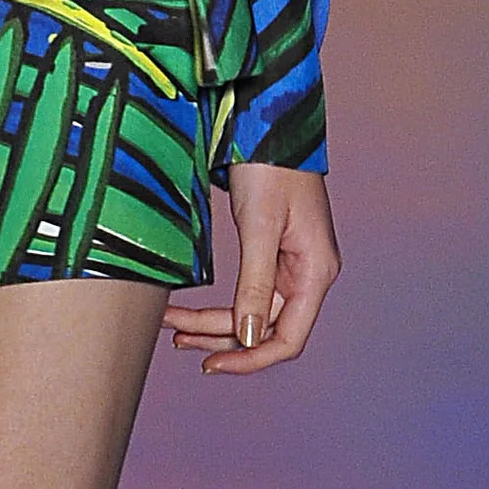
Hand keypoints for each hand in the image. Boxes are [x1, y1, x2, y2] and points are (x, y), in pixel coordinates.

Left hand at [162, 164, 339, 375]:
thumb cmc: (270, 167)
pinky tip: (193, 309)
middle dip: (219, 338)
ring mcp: (291, 264)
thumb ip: (254, 285)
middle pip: (265, 328)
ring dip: (214, 323)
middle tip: (175, 338)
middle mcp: (308, 274)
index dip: (250, 359)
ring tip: (173, 327)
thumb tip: (248, 337)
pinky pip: (248, 290)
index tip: (210, 364)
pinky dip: (222, 302)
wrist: (267, 123)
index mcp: (315, 272)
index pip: (288, 339)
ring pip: (252, 312)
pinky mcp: (273, 251)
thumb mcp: (258, 226)